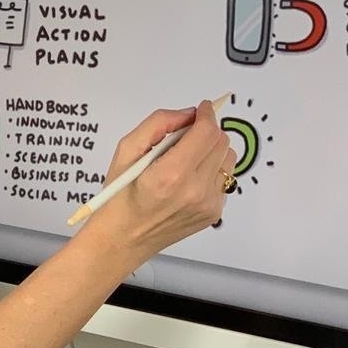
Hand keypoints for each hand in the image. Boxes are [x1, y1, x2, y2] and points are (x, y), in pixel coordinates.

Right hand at [84, 101, 234, 261]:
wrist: (123, 238)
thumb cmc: (120, 195)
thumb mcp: (126, 151)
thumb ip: (157, 124)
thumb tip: (187, 114)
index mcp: (170, 174)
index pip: (207, 133)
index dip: (206, 115)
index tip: (201, 109)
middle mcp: (195, 190)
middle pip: (221, 143)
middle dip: (207, 131)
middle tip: (187, 134)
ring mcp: (208, 204)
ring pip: (228, 160)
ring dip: (212, 150)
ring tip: (187, 158)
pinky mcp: (214, 213)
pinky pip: (224, 180)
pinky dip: (211, 171)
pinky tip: (188, 179)